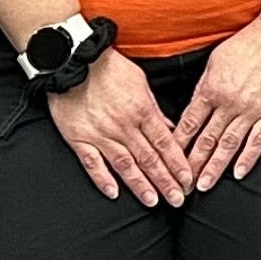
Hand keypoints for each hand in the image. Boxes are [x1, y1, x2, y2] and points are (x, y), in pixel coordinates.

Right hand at [50, 49, 191, 207]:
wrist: (73, 58)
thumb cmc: (108, 67)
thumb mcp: (140, 82)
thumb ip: (155, 109)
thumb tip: (169, 129)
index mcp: (141, 110)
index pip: (165, 143)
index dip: (178, 164)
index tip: (187, 180)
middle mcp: (123, 125)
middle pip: (149, 159)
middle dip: (166, 181)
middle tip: (177, 199)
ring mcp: (100, 133)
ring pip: (125, 165)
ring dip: (140, 185)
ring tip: (153, 201)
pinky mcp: (78, 137)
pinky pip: (92, 163)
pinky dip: (103, 179)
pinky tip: (114, 193)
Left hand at [172, 13, 260, 183]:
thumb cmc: (249, 43)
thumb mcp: (216, 59)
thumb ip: (204, 85)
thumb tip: (194, 106)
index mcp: (212, 89)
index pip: (190, 123)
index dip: (178, 145)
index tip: (169, 160)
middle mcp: (229, 103)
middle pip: (206, 140)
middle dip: (192, 164)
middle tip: (182, 184)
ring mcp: (252, 110)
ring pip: (229, 145)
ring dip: (215, 167)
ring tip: (204, 185)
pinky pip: (257, 140)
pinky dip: (248, 158)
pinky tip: (239, 172)